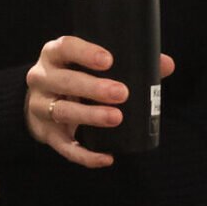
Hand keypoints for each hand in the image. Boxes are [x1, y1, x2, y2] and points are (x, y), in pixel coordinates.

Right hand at [24, 35, 175, 167]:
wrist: (42, 101)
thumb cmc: (76, 75)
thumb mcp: (91, 64)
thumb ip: (129, 62)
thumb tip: (166, 64)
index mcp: (54, 55)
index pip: (65, 48)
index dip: (85, 53)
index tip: (109, 60)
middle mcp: (42, 78)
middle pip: (64, 81)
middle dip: (93, 87)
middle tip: (121, 93)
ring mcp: (40, 107)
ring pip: (63, 112)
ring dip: (90, 116)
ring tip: (116, 118)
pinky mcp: (46, 134)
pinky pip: (64, 147)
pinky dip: (85, 155)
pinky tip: (106, 157)